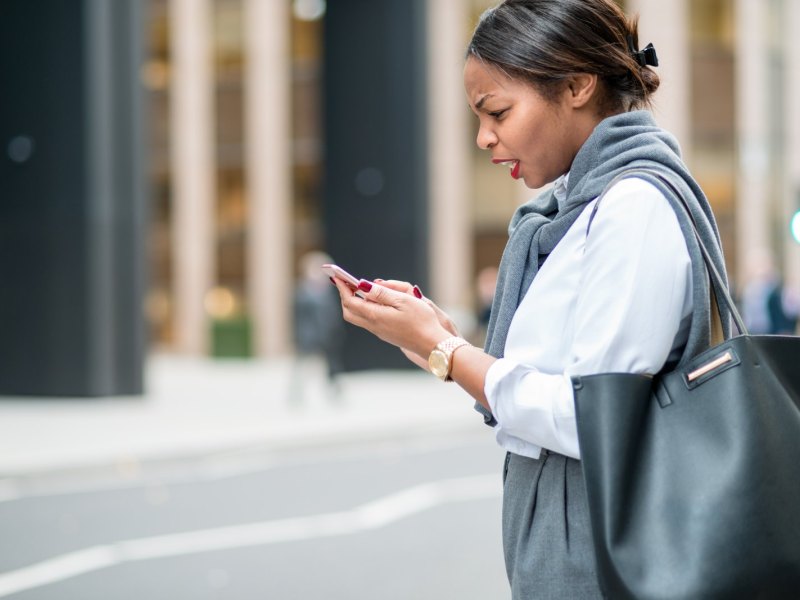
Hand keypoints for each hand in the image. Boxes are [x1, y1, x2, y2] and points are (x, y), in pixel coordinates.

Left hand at [331, 278, 450, 359]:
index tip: (338, 277)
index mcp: (375, 316)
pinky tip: (374, 301)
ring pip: (357, 317)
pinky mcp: (386, 334)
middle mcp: (373, 325)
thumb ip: (381, 293)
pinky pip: (368, 321)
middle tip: (347, 282)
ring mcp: (379, 331)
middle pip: (349, 312)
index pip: (350, 301)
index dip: (343, 288)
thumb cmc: (421, 321)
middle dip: (345, 296)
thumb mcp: (403, 300)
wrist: (431, 344)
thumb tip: (363, 285)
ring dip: (354, 303)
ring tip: (359, 289)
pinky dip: (364, 309)